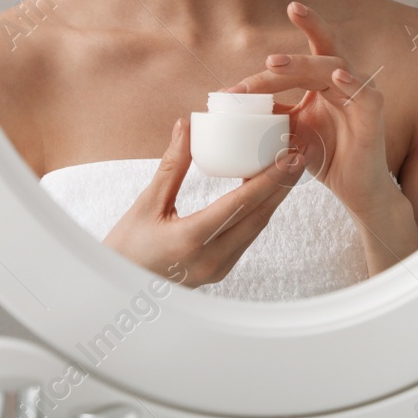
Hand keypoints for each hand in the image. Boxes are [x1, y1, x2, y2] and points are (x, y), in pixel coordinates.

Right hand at [102, 114, 305, 286]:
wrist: (117, 291)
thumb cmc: (125, 247)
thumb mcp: (146, 203)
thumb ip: (172, 165)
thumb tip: (186, 126)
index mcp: (191, 240)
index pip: (241, 204)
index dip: (270, 178)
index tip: (290, 156)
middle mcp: (211, 259)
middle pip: (258, 216)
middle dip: (283, 184)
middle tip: (301, 153)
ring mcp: (218, 269)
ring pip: (256, 228)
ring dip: (275, 198)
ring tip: (291, 167)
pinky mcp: (220, 271)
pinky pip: (247, 237)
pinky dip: (259, 212)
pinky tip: (268, 191)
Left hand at [231, 1, 417, 274]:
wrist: (356, 190)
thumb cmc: (325, 156)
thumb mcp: (288, 134)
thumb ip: (267, 116)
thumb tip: (228, 105)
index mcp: (320, 84)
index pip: (296, 63)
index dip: (266, 72)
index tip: (232, 89)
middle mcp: (341, 83)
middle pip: (318, 53)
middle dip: (292, 51)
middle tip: (265, 56)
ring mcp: (359, 96)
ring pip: (335, 67)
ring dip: (306, 64)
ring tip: (276, 65)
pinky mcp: (374, 116)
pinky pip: (367, 94)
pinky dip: (355, 84)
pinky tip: (339, 78)